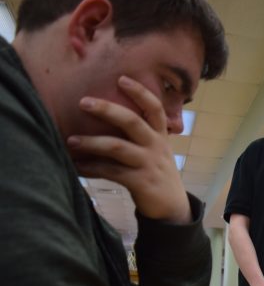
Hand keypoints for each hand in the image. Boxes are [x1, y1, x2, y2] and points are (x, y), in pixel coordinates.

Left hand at [66, 75, 190, 222]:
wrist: (172, 206)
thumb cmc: (156, 172)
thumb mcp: (156, 150)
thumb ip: (141, 134)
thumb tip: (110, 113)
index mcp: (160, 136)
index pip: (155, 108)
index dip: (140, 92)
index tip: (121, 78)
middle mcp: (156, 146)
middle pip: (132, 122)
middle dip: (107, 109)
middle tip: (83, 101)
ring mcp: (149, 164)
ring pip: (117, 147)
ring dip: (92, 142)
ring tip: (71, 141)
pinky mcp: (141, 182)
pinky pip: (112, 172)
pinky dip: (92, 169)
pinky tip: (77, 167)